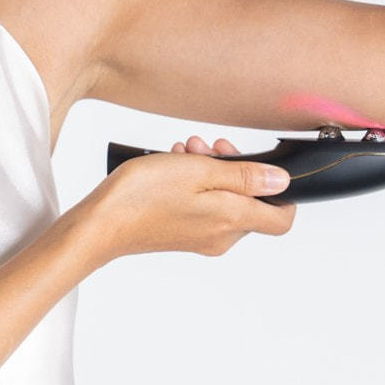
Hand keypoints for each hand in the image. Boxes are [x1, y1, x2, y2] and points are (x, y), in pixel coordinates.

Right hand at [83, 133, 295, 263]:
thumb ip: (245, 177)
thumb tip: (282, 181)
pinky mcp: (182, 234)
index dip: (282, 192)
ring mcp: (201, 238)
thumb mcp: (200, 172)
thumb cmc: (145, 195)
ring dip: (209, 170)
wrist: (102, 223)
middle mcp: (222, 236)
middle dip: (233, 167)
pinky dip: (194, 183)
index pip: (281, 219)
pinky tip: (173, 163)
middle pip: (248, 202)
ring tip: (186, 150)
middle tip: (210, 147)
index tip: (261, 164)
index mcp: (232, 221)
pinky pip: (202, 207)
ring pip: (222, 200)